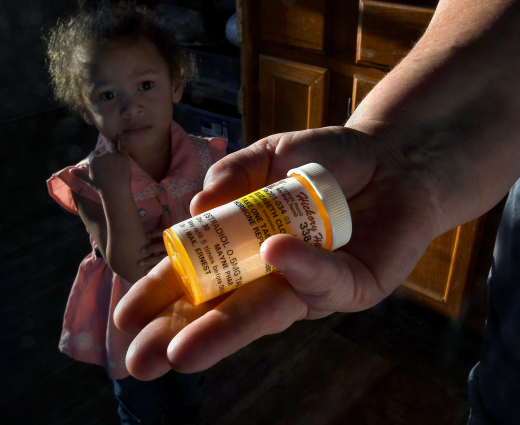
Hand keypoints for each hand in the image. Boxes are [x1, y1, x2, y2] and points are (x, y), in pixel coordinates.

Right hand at [72, 132, 131, 193]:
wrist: (116, 191)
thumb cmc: (101, 188)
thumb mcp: (89, 180)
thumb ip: (80, 174)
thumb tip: (70, 171)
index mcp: (94, 160)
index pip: (95, 154)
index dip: (98, 158)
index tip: (101, 165)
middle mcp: (103, 155)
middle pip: (104, 151)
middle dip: (106, 155)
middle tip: (110, 165)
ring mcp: (114, 155)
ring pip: (112, 147)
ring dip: (113, 148)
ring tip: (115, 155)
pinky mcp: (124, 156)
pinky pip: (122, 145)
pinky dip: (121, 138)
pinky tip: (120, 132)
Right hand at [114, 123, 444, 378]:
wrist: (393, 157)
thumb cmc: (327, 161)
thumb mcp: (271, 156)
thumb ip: (235, 173)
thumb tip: (199, 203)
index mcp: (248, 251)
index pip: (199, 279)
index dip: (163, 296)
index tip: (126, 317)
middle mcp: (276, 277)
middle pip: (225, 311)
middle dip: (181, 335)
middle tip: (140, 362)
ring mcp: (314, 286)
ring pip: (268, 314)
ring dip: (225, 330)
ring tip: (181, 352)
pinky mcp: (356, 286)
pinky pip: (326, 281)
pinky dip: (300, 266)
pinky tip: (272, 251)